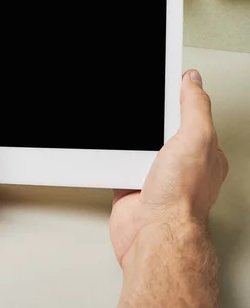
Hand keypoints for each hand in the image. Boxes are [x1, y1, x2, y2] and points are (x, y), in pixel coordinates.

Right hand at [110, 70, 228, 265]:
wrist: (153, 235)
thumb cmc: (180, 198)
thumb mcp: (196, 139)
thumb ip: (195, 107)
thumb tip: (193, 81)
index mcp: (202, 149)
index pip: (191, 112)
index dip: (178, 96)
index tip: (164, 80)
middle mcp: (180, 162)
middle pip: (161, 126)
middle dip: (149, 117)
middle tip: (140, 108)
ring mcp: (155, 173)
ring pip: (139, 142)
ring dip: (129, 138)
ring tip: (126, 130)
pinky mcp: (132, 183)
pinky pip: (119, 160)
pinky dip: (112, 155)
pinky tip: (113, 150)